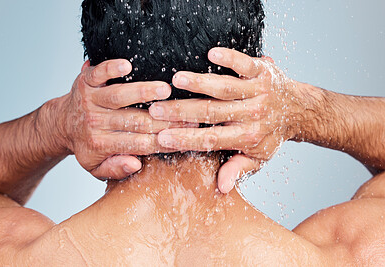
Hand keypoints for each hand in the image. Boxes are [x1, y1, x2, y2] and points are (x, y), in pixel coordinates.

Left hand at [60, 59, 188, 179]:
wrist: (62, 124)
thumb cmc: (87, 146)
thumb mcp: (96, 168)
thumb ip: (115, 169)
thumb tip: (136, 164)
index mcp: (101, 146)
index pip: (140, 144)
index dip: (166, 139)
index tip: (188, 132)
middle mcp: (95, 124)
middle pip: (135, 120)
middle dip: (163, 117)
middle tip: (188, 112)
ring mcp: (90, 101)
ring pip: (118, 96)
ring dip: (142, 91)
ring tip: (165, 89)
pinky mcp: (85, 82)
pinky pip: (99, 74)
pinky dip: (111, 68)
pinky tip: (127, 65)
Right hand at [149, 48, 302, 192]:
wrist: (299, 110)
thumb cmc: (272, 135)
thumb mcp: (258, 158)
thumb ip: (238, 169)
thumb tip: (222, 188)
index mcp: (247, 137)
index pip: (210, 139)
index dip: (185, 139)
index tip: (161, 137)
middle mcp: (252, 115)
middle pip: (212, 113)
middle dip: (181, 111)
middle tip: (156, 109)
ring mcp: (258, 92)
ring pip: (225, 88)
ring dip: (200, 83)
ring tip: (176, 80)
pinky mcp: (262, 72)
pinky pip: (244, 65)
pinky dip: (230, 58)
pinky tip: (211, 53)